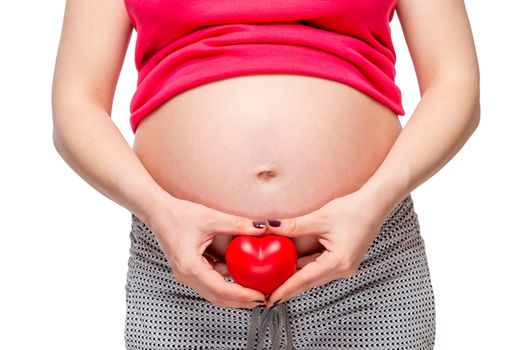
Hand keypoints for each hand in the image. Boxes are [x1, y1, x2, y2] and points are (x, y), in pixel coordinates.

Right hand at [146, 195, 268, 308]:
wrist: (158, 212)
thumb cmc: (179, 214)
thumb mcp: (211, 218)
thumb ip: (237, 224)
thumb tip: (262, 228)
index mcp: (190, 267)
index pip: (222, 290)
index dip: (243, 296)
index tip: (261, 296)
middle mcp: (186, 276)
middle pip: (218, 298)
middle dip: (242, 301)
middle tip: (264, 299)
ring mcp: (186, 275)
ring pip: (213, 294)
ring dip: (234, 295)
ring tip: (255, 291)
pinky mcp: (188, 270)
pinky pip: (209, 284)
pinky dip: (225, 285)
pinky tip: (239, 277)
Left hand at [263, 190, 388, 307]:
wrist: (374, 205)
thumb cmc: (352, 210)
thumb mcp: (320, 218)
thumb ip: (294, 226)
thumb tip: (269, 226)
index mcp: (338, 263)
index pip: (305, 280)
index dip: (285, 290)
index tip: (270, 299)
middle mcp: (342, 269)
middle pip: (308, 282)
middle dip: (287, 288)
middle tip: (266, 295)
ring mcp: (344, 266)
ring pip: (313, 276)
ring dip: (295, 278)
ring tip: (274, 283)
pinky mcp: (343, 260)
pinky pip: (319, 268)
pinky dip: (304, 268)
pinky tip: (290, 266)